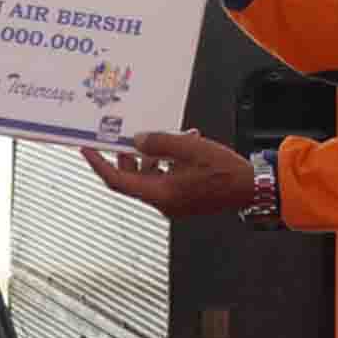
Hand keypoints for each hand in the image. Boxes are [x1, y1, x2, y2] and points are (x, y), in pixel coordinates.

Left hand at [80, 131, 254, 217]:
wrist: (250, 188)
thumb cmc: (225, 172)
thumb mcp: (189, 149)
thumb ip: (160, 143)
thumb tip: (138, 139)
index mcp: (160, 193)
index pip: (118, 180)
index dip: (99, 164)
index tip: (87, 149)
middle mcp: (162, 201)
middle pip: (132, 178)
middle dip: (127, 154)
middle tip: (126, 135)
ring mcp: (173, 202)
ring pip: (149, 176)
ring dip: (152, 155)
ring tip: (166, 136)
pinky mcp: (183, 198)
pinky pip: (165, 178)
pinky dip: (167, 162)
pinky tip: (182, 144)